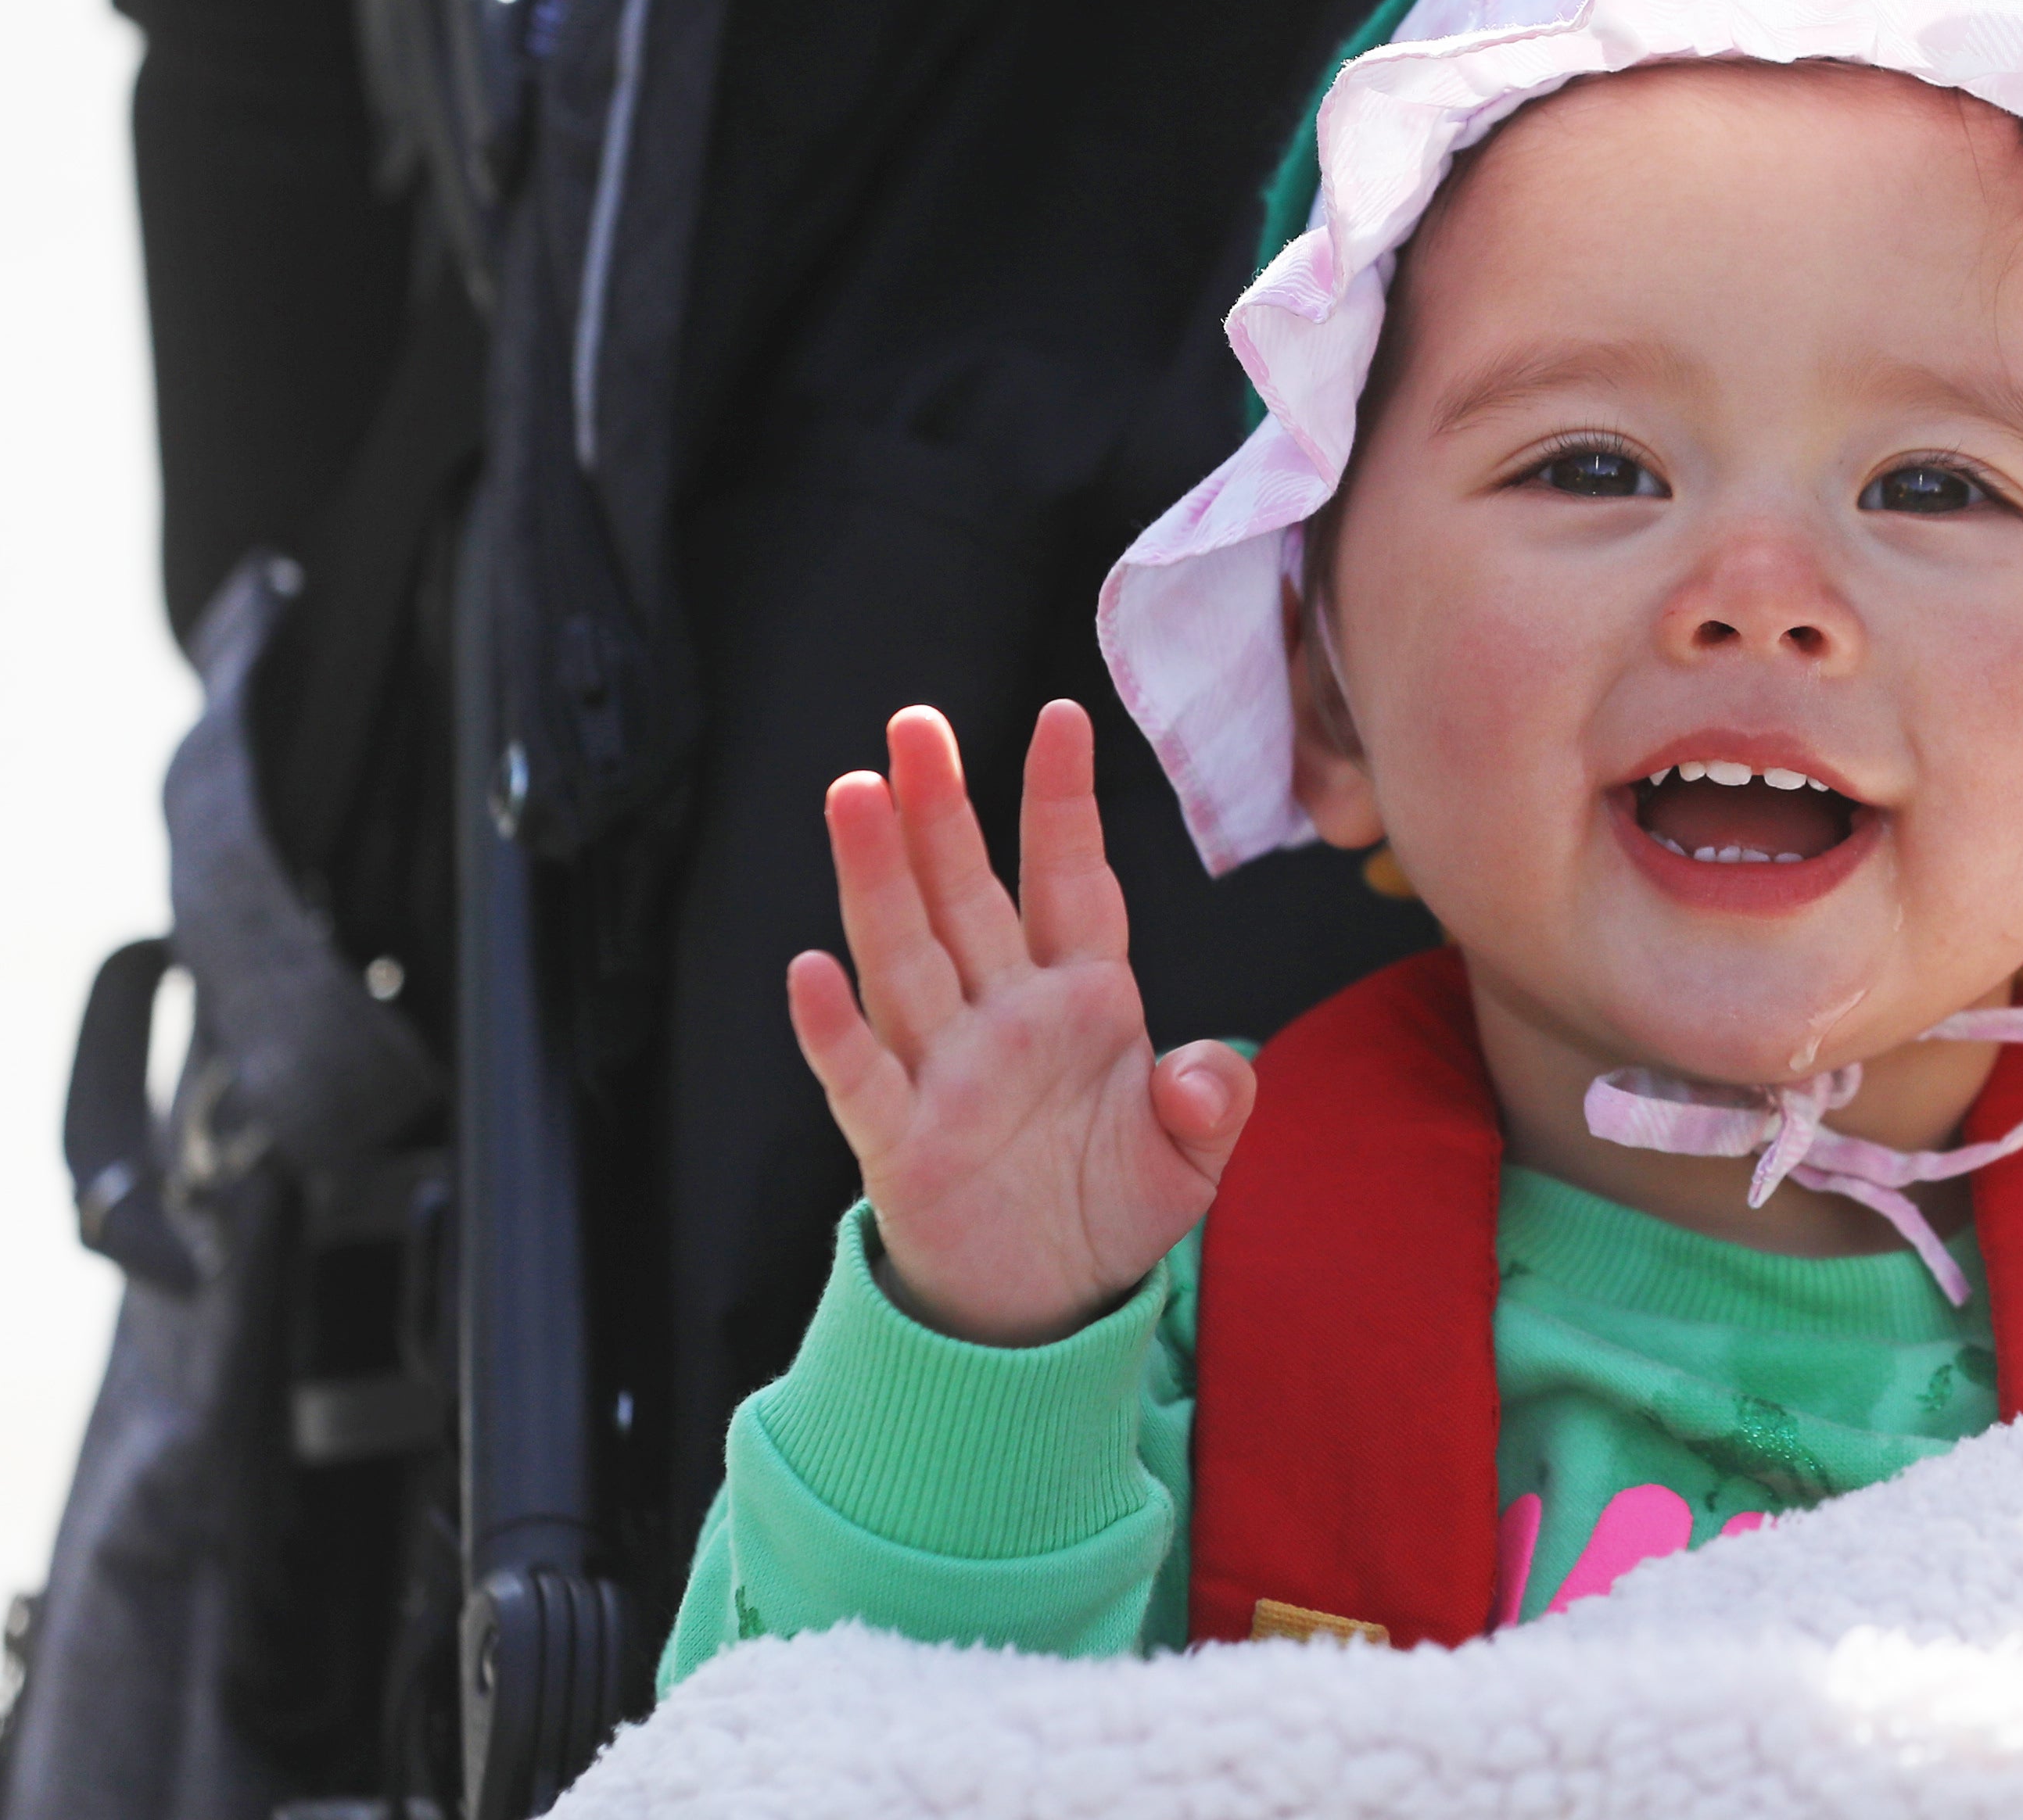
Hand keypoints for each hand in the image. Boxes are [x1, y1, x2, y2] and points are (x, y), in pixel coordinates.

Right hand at [787, 701, 1253, 1345]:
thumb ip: (1210, 1104)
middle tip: (915, 723)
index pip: (1068, 880)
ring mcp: (945, 1071)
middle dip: (942, 810)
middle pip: (965, 895)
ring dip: (878, 880)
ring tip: (855, 795)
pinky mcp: (900, 1142)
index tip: (1062, 716)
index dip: (1061, 803)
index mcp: (1082, 999)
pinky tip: (811, 969)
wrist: (1049, 1306)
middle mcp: (1003, 1015)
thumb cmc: (1112, 1207)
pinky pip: (862, 1075)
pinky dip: (834, 1027)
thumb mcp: (1190, 1159)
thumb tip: (1207, 1072)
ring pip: (904, 957)